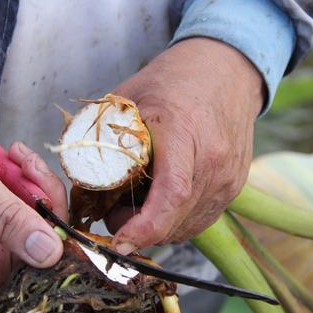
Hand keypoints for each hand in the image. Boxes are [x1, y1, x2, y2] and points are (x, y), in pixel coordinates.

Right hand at [0, 97, 67, 312]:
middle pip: (30, 275)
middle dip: (53, 245)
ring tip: (21, 163)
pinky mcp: (12, 217)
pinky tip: (21, 160)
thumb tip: (48, 255)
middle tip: (47, 198)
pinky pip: (44, 213)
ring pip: (45, 240)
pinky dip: (41, 187)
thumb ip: (5, 216)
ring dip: (47, 200)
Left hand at [108, 37, 263, 252]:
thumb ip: (103, 135)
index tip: (119, 242)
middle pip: (176, 219)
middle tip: (115, 213)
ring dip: (159, 227)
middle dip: (140, 230)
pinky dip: (177, 220)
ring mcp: (229, 177)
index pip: (171, 194)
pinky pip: (201, 218)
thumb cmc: (175, 79)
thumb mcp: (129, 97)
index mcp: (185, 133)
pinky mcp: (235, 186)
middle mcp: (214, 161)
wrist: (227, 70)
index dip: (144, 228)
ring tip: (138, 202)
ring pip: (189, 226)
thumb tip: (77, 178)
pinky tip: (161, 199)